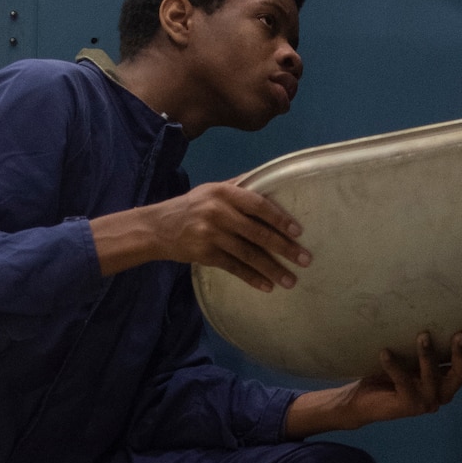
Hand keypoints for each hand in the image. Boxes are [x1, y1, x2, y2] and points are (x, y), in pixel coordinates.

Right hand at [91, 178, 308, 289]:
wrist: (157, 227)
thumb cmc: (191, 206)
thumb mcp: (212, 190)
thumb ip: (240, 186)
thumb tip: (271, 177)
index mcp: (223, 193)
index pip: (259, 205)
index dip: (280, 219)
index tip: (298, 231)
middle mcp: (217, 212)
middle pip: (257, 233)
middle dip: (284, 247)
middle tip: (305, 259)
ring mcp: (210, 234)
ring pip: (248, 254)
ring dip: (271, 269)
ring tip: (290, 280)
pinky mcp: (204, 254)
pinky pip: (234, 268)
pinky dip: (252, 278)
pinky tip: (267, 286)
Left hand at [285, 331, 461, 435]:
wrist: (362, 403)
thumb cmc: (389, 376)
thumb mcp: (412, 361)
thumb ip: (428, 349)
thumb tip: (434, 314)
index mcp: (446, 383)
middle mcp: (440, 394)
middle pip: (458, 375)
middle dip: (460, 354)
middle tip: (460, 334)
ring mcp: (425, 402)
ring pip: (432, 376)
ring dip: (428, 355)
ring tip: (422, 335)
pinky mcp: (407, 405)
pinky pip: (402, 380)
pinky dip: (393, 365)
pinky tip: (384, 351)